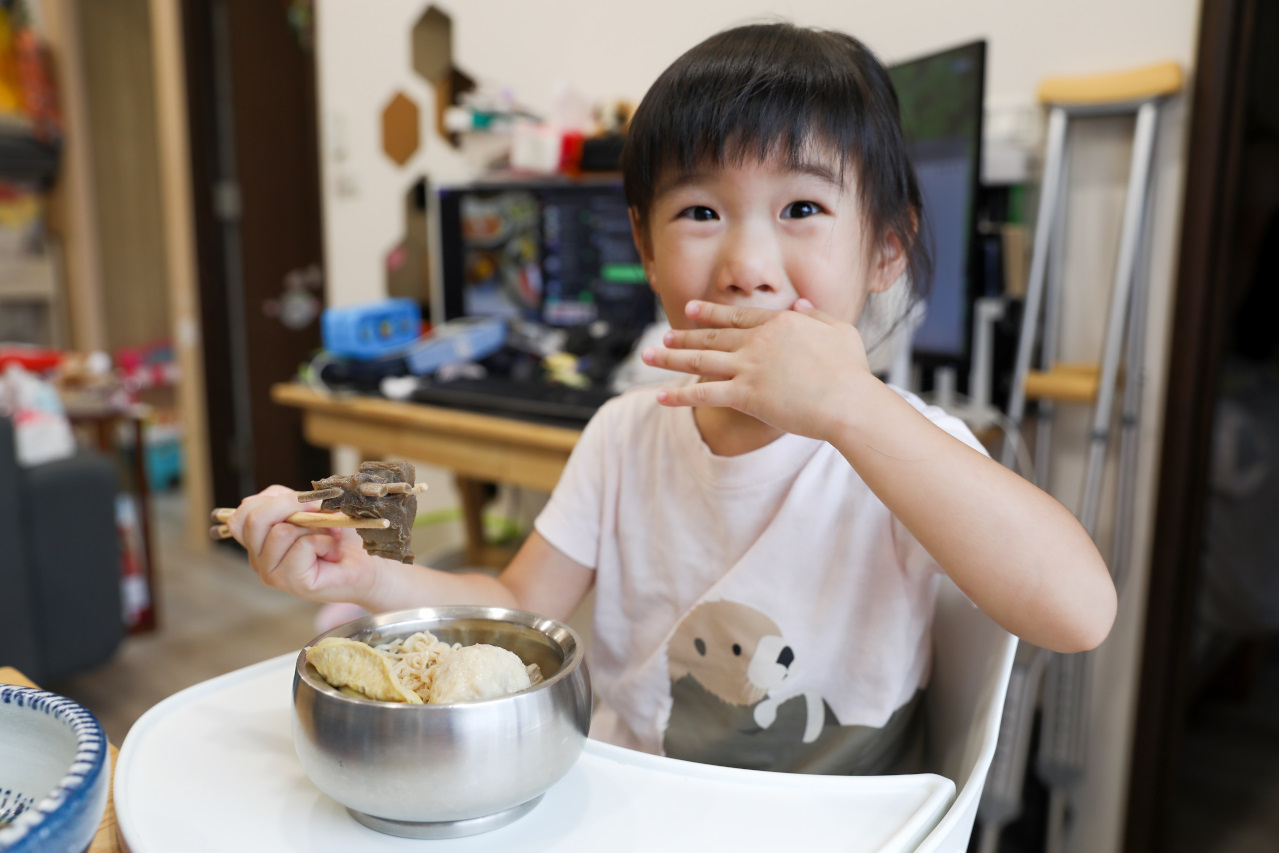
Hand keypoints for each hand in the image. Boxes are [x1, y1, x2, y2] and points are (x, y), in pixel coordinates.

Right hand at [228, 485, 379, 603]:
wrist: (366, 564)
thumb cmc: (339, 536)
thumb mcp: (306, 509)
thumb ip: (284, 500)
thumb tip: (263, 499)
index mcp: (257, 542)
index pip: (241, 515)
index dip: (273, 500)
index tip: (305, 501)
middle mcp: (258, 560)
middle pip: (255, 519)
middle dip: (293, 505)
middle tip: (320, 512)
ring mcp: (272, 574)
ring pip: (280, 531)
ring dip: (313, 527)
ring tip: (328, 539)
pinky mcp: (292, 583)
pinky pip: (303, 545)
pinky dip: (324, 542)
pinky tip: (331, 553)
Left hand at [640, 299, 878, 441]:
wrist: (848, 401)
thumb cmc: (850, 370)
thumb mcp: (838, 331)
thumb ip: (816, 315)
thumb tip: (800, 304)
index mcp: (778, 323)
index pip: (736, 316)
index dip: (709, 313)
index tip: (690, 310)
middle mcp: (757, 342)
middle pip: (711, 337)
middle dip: (683, 337)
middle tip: (662, 337)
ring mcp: (749, 368)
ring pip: (700, 362)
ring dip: (671, 359)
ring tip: (648, 356)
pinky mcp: (745, 395)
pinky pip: (705, 395)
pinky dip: (680, 396)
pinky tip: (660, 396)